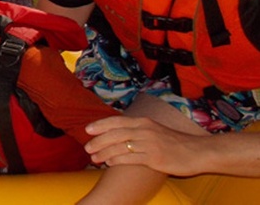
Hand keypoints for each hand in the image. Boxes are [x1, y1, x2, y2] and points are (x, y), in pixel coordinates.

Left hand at [84, 115, 209, 175]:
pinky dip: (117, 160)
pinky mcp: (154, 159)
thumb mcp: (155, 130)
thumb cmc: (174, 142)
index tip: (88, 129)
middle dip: (98, 141)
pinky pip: (130, 158)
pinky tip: (109, 163)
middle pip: (115, 134)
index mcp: (144, 122)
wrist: (198, 152)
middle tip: (87, 148)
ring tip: (94, 158)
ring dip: (104, 152)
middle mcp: (145, 130)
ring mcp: (149, 144)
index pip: (116, 121)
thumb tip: (119, 133)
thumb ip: (138, 130)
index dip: (100, 125)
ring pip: (119, 147)